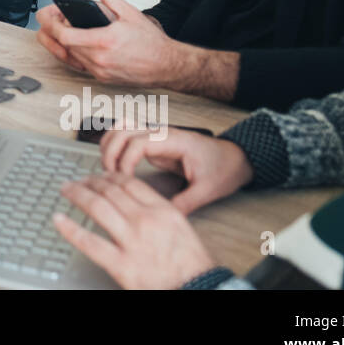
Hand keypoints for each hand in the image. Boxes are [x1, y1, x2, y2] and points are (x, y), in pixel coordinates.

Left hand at [36, 0, 180, 86]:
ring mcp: (100, 71)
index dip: (52, 26)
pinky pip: (80, 66)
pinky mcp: (102, 78)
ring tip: (66, 28)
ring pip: (70, 57)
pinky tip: (76, 43)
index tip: (49, 17)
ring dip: (64, 43)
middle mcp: (100, 59)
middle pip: (64, 46)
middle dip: (55, 31)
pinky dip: (74, 54)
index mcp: (104, 41)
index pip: (66, 36)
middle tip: (55, 19)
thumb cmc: (151, 42)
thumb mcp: (129, 12)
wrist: (166, 65)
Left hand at [53, 173, 216, 288]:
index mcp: (162, 210)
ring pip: (97, 208)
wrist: (199, 289)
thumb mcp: (181, 226)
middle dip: (90, 182)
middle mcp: (145, 221)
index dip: (109, 176)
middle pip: (110, 191)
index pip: (128, 183)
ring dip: (77, 194)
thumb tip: (135, 200)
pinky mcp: (121, 264)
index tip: (99, 175)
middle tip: (78, 181)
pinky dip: (70, 229)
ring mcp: (132, 242)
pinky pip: (89, 243)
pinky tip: (58, 219)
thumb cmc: (193, 264)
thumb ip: (158, 210)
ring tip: (66, 190)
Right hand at [100, 128, 254, 214]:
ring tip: (109, 171)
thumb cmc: (223, 168)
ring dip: (109, 146)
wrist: (234, 158)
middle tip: (109, 176)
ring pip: (121, 129)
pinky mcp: (153, 142)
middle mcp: (162, 133)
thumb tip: (162, 215)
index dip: (124, 160)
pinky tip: (113, 163)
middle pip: (123, 131)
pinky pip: (126, 135)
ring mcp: (156, 136)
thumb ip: (185, 202)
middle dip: (110, 152)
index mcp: (175, 141)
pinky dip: (114, 144)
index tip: (124, 180)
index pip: (137, 142)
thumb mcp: (207, 190)